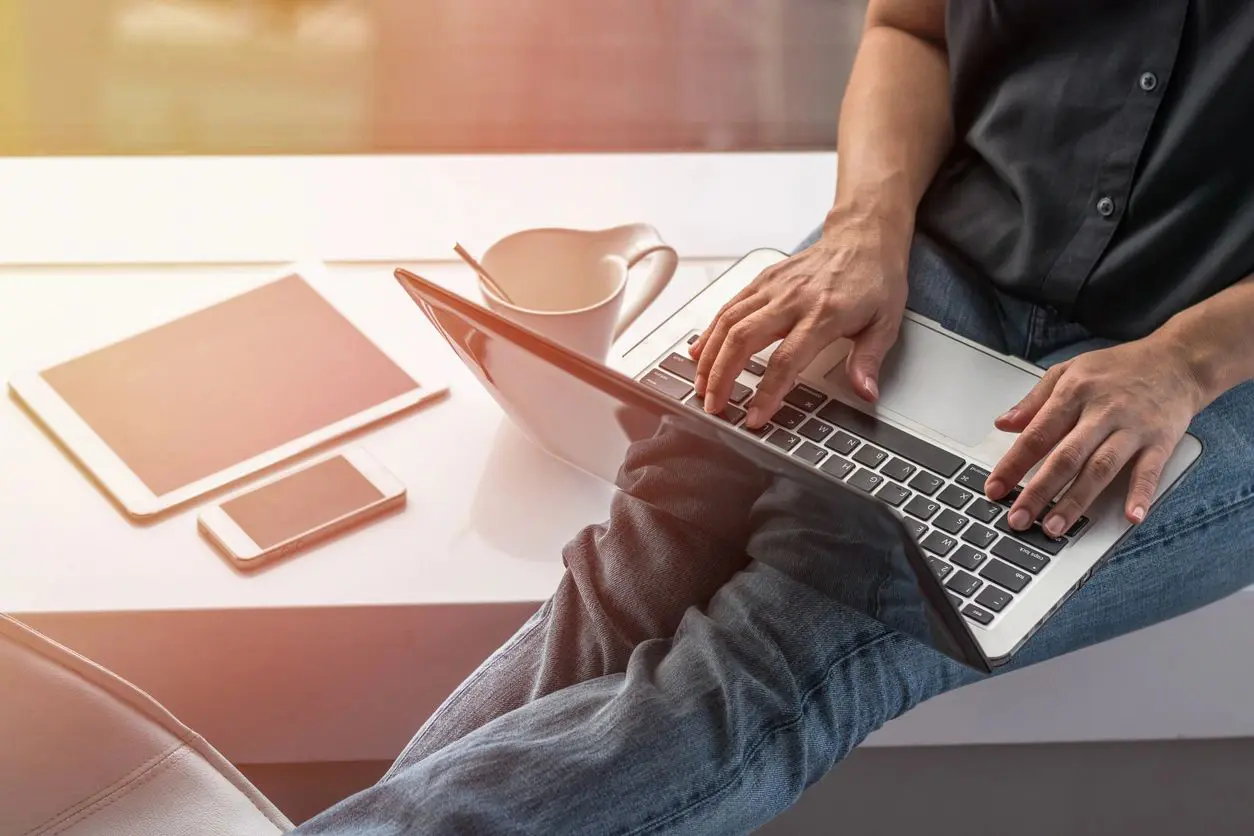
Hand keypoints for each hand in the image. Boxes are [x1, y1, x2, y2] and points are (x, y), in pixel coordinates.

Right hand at [688, 213, 908, 425]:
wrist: (863, 238)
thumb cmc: (874, 280)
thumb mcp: (886, 323)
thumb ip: (869, 360)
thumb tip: (866, 393)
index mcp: (824, 314)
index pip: (786, 360)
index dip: (767, 392)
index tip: (755, 416)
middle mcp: (793, 299)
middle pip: (743, 339)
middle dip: (722, 376)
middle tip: (714, 405)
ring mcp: (773, 287)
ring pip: (728, 321)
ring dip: (709, 357)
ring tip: (700, 385)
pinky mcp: (763, 280)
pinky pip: (729, 306)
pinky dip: (710, 331)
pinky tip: (699, 352)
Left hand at [986, 335, 1204, 536]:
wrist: (1177, 360)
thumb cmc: (1119, 368)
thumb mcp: (1069, 371)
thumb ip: (1034, 401)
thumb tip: (1003, 423)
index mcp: (1073, 393)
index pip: (1036, 434)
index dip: (1013, 464)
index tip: (994, 489)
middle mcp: (1101, 412)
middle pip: (1065, 457)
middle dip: (1038, 491)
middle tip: (1018, 518)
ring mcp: (1132, 428)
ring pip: (1100, 468)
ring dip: (1077, 501)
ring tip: (1055, 527)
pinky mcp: (1160, 441)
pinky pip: (1149, 471)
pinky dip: (1141, 494)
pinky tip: (1130, 517)